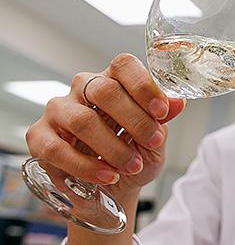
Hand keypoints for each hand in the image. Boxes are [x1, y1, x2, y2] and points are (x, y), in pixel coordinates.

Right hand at [25, 53, 185, 198]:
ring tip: (132, 165)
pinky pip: (57, 150)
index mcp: (114, 79)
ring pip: (82, 121)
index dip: (144, 86)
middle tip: (152, 142)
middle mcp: (83, 87)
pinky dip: (86, 166)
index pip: (124, 65)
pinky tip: (106, 176)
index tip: (162, 111)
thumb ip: (162, 119)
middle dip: (134, 119)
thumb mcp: (155, 137)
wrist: (113, 186)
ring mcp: (58, 109)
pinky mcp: (39, 136)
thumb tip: (178, 102)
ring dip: (113, 147)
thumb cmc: (135, 152)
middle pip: (104, 90)